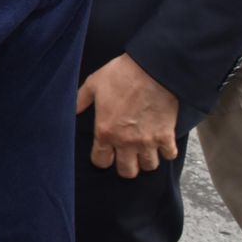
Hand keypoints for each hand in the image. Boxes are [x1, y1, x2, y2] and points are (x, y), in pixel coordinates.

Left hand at [76, 54, 179, 178]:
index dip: (101, 158)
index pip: (101, 162)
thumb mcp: (93, 84)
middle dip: (125, 166)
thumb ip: (80, 100)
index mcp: (105, 132)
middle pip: (127, 172)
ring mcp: (148, 141)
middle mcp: (126, 142)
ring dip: (146, 160)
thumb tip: (72, 111)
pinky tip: (162, 142)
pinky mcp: (166, 136)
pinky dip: (167, 151)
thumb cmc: (121, 75)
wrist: (152, 68)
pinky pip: (169, 155)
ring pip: (149, 167)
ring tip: (144, 149)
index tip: (105, 152)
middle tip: (126, 155)